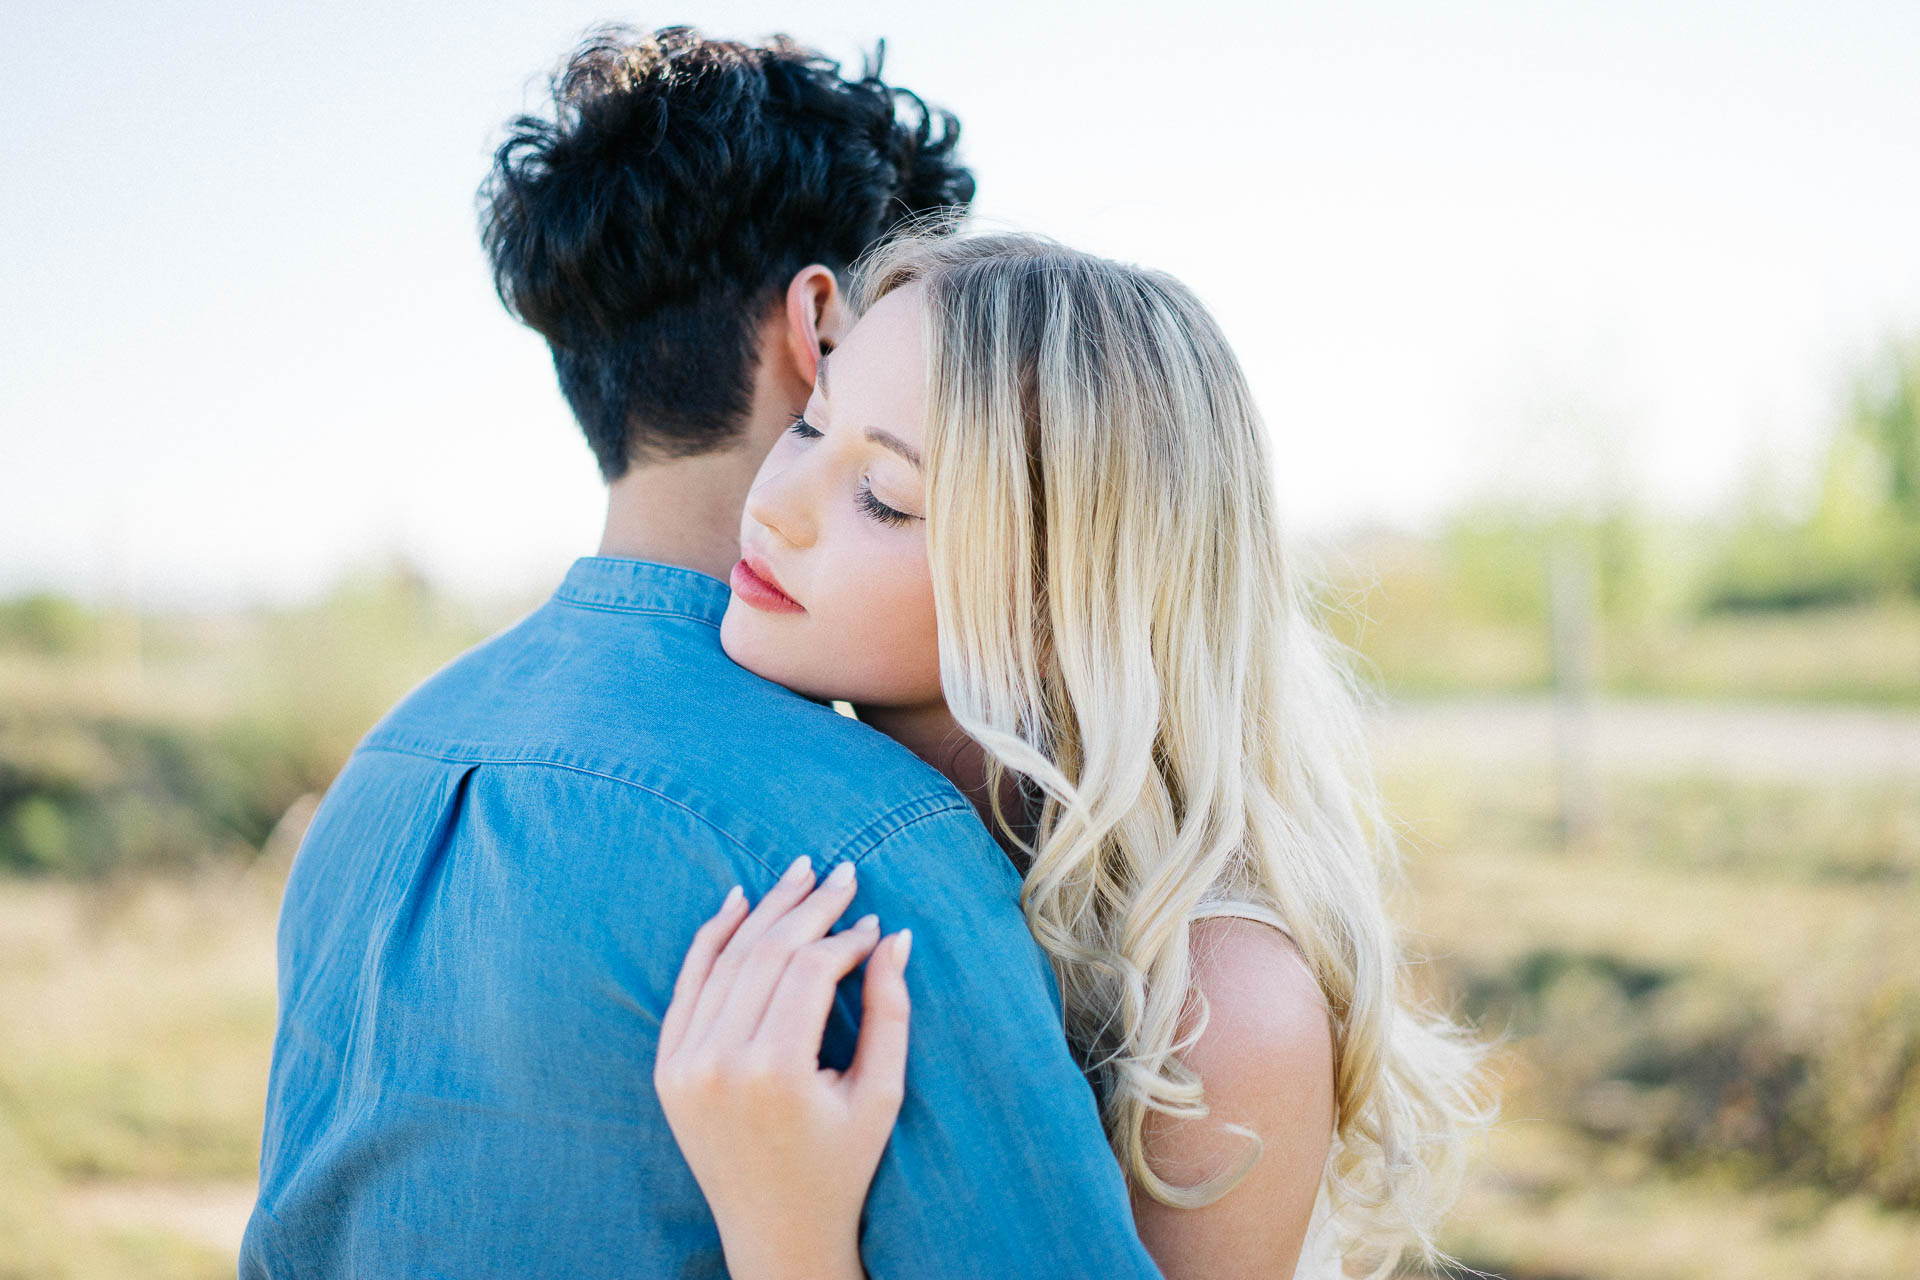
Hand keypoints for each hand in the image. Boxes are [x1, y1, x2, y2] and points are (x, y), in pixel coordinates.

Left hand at [654, 855, 912, 1279]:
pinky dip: (711, 940)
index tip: (874, 921)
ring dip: (763, 911)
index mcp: (774, 1072)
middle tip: (840, 871)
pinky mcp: (667, 1070)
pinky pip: (689, 987)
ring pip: (726, 961)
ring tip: (798, 873)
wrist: (775, 1234)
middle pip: (766, 955)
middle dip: (808, 908)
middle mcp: (718, 1064)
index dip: (844, 937)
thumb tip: (893, 936)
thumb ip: (889, 1011)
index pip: (809, 971)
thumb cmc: (841, 1167)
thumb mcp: (881, 1094)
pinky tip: (738, 901)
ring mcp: (684, 1066)